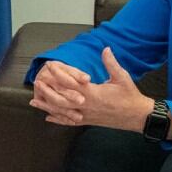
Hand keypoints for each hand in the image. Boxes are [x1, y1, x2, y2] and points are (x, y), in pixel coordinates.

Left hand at [29, 49, 151, 130]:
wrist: (137, 116)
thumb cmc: (130, 96)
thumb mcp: (122, 77)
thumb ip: (111, 63)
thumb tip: (105, 49)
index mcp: (94, 93)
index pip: (71, 83)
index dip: (58, 73)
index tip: (49, 66)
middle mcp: (87, 105)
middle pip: (62, 99)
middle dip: (47, 91)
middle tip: (36, 83)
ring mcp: (86, 115)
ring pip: (62, 112)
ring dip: (47, 106)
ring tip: (34, 102)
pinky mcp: (88, 122)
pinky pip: (70, 122)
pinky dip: (58, 120)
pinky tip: (48, 118)